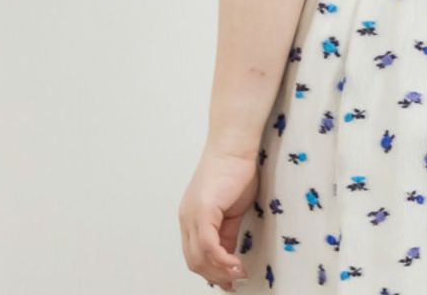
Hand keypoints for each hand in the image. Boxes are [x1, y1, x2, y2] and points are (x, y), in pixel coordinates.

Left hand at [179, 146, 258, 289]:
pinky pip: (209, 247)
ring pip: (199, 258)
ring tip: (239, 275)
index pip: (195, 254)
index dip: (211, 271)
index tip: (229, 280)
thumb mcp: (231, 210)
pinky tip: (236, 264)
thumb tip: (229, 257)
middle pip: (194, 261)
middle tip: (235, 281)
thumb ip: (226, 233)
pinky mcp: (202, 211)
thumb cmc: (235, 170)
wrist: (234, 146)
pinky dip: (223, 261)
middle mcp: (186, 218)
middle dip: (216, 276)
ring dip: (220, 272)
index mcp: (191, 217)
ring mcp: (192, 215)